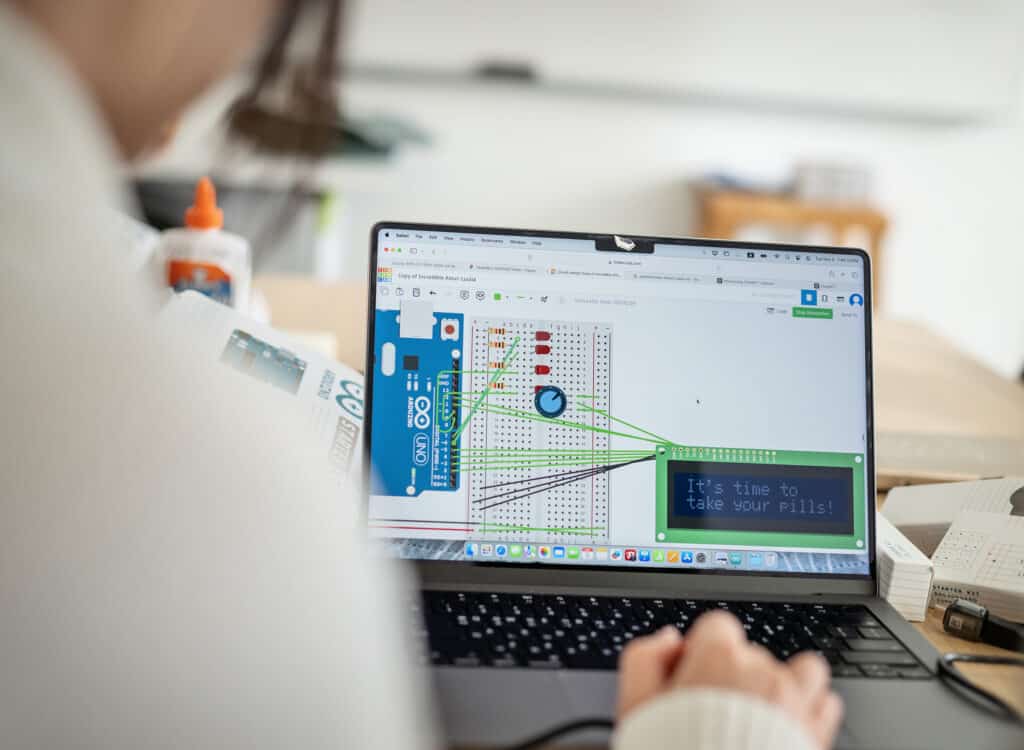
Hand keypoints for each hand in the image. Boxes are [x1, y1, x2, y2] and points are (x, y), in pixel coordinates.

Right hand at [617, 611, 843, 749]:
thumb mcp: (635, 704)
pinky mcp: (815, 732)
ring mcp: (793, 702)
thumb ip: (644, 658)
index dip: (704, 650)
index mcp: (717, 659)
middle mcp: (760, 672)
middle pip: (755, 653)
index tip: (697, 677)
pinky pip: (828, 703)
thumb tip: (669, 640)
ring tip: (766, 711)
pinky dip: (812, 710)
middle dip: (739, 674)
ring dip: (787, 684)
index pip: (719, 627)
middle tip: (718, 712)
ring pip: (803, 670)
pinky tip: (791, 728)